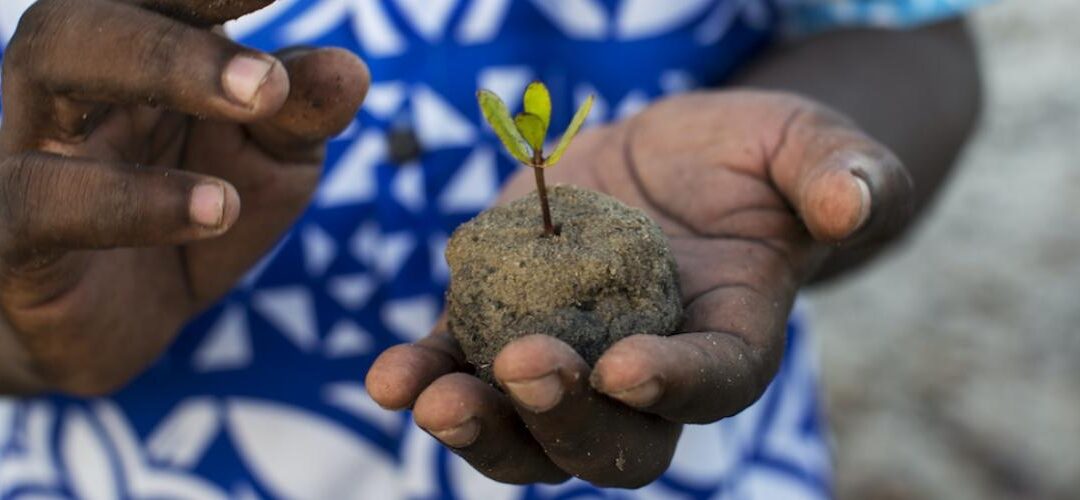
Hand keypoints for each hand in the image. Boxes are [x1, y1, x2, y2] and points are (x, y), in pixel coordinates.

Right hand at [0, 0, 368, 394]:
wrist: (127, 319)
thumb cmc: (203, 213)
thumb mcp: (274, 164)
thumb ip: (304, 115)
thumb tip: (349, 69)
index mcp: (140, 45)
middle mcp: (74, 79)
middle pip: (90, 8)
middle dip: (184, 32)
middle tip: (270, 75)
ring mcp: (30, 146)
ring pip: (48, 65)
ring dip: (160, 70)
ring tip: (257, 106)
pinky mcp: (11, 233)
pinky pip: (42, 198)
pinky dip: (131, 200)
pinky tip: (216, 209)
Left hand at [367, 91, 911, 486]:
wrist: (675, 160)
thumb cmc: (756, 160)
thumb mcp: (808, 148)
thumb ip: (843, 175)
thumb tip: (851, 200)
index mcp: (731, 343)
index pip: (711, 387)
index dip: (672, 386)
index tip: (623, 366)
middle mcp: (649, 374)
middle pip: (611, 440)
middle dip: (563, 422)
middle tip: (521, 371)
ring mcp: (572, 358)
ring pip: (528, 429)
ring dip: (479, 424)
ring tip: (428, 397)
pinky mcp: (508, 321)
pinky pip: (465, 366)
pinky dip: (430, 375)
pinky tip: (392, 377)